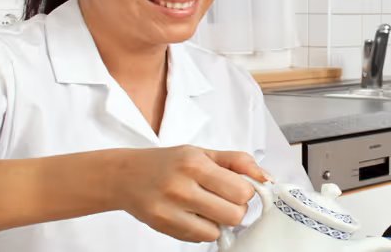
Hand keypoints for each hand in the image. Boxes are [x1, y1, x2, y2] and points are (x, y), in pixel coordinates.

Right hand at [112, 146, 273, 242]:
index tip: (237, 188)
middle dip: (235, 208)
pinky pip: (199, 238)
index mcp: (194, 164)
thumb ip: (237, 161)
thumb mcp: (202, 152)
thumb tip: (266, 177)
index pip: (241, 190)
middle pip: (234, 214)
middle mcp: (181, 187)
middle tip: (223, 199)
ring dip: (218, 222)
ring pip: (218, 230)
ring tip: (206, 207)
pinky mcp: (164, 227)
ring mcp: (171, 210)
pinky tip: (192, 215)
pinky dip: (202, 229)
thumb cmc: (167, 163)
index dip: (245, 192)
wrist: (125, 176)